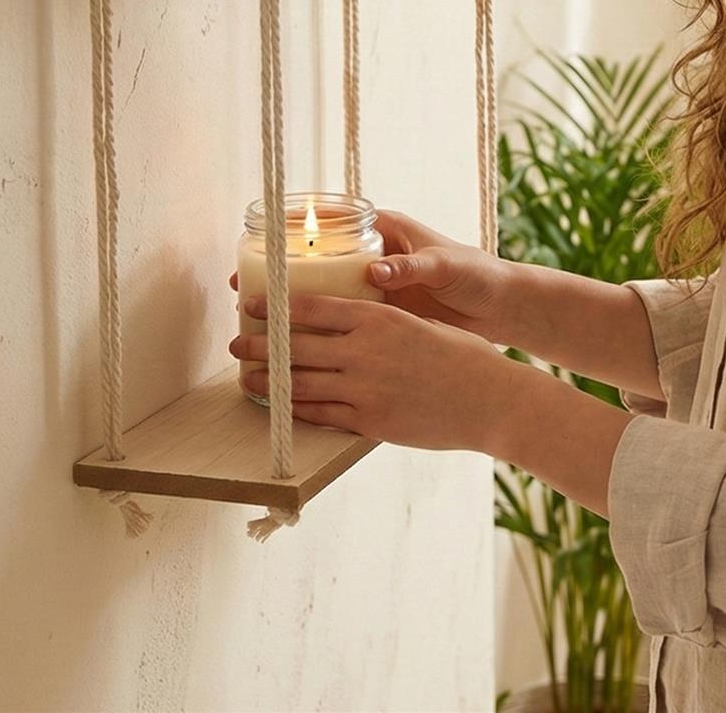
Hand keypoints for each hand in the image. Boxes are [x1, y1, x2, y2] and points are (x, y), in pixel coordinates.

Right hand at [228, 207, 514, 344]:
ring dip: (291, 306)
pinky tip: (291, 348)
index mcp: (387, 231)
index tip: (263, 244)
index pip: (331, 224)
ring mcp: (373, 287)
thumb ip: (412, 265)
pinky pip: (339, 319)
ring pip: (322, 292)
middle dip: (280, 273)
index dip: (295, 231)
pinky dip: (316, 330)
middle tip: (243, 288)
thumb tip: (376, 270)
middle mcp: (373, 256)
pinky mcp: (378, 315)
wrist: (500, 306)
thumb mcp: (446, 266)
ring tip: (254, 323)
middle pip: (317, 260)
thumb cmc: (476, 274)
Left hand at [229, 290, 518, 453]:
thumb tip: (351, 321)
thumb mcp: (421, 322)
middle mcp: (365, 351)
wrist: (489, 399)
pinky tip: (278, 408)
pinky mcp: (369, 422)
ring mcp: (364, 389)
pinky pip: (319, 415)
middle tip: (235, 344)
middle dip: (259, 346)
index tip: (252, 304)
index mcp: (379, 318)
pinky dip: (293, 410)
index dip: (276, 307)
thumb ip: (383, 322)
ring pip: (299, 384)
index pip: (314, 307)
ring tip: (245, 377)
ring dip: (266, 382)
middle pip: (295, 346)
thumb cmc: (463, 355)